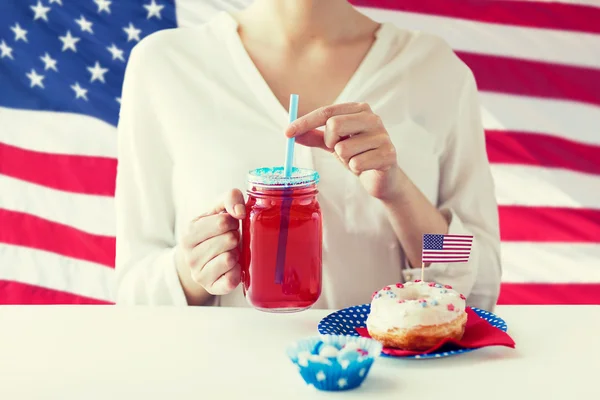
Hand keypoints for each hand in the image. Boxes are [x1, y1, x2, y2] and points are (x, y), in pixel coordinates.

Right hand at [177, 189, 245, 295]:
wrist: (204, 260)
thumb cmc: (215, 231)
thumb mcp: (218, 209)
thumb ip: (230, 198)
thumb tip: (240, 211)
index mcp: (189, 232)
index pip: (222, 222)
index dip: (232, 221)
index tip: (229, 225)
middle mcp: (190, 255)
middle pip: (228, 240)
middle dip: (235, 237)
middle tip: (230, 240)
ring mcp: (199, 274)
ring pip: (229, 259)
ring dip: (236, 253)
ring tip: (230, 252)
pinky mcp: (211, 288)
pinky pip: (231, 280)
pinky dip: (237, 272)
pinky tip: (233, 268)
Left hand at [285, 102, 401, 200]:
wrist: (382, 177)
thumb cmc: (358, 154)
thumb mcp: (333, 143)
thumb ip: (314, 136)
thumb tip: (290, 133)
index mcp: (359, 109)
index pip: (327, 111)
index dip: (305, 122)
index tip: (287, 133)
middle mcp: (373, 118)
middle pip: (334, 124)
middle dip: (329, 142)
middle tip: (337, 149)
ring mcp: (382, 135)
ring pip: (344, 148)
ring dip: (344, 159)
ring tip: (355, 159)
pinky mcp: (388, 154)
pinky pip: (356, 163)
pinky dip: (355, 168)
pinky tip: (365, 167)